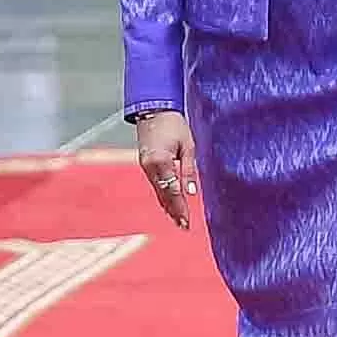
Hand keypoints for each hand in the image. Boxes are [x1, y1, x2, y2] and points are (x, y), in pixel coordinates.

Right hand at [136, 111, 197, 230]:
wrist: (153, 109)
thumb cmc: (174, 124)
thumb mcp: (187, 145)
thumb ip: (189, 169)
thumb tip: (192, 191)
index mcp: (162, 162)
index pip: (173, 191)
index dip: (180, 208)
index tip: (186, 222)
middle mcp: (150, 167)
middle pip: (164, 195)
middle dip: (174, 211)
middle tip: (183, 226)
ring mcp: (145, 166)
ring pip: (158, 191)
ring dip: (167, 206)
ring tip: (177, 220)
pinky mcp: (145, 164)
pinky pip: (155, 184)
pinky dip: (162, 195)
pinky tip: (168, 203)